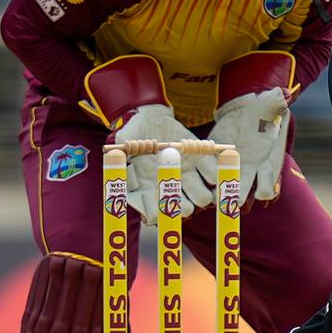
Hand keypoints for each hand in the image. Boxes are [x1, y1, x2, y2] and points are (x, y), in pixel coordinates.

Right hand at [114, 104, 218, 221]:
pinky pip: (213, 175)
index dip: (158, 214)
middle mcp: (171, 186)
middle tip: (182, 199)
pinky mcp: (201, 161)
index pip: (155, 213)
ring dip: (203, 195)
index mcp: (150, 188)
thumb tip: (117, 152)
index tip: (158, 207)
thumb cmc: (133, 133)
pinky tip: (205, 167)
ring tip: (199, 187)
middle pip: (184, 210)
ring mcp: (188, 176)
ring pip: (203, 198)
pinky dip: (214, 174)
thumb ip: (122, 149)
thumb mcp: (124, 140)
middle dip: (185, 207)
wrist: (152, 118)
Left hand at [209, 88, 290, 203]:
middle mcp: (250, 171)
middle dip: (236, 196)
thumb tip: (284, 93)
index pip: (269, 184)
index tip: (262, 191)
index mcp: (267, 162)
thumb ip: (278, 103)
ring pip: (224, 185)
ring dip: (216, 193)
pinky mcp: (214, 160)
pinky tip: (197, 178)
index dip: (266, 189)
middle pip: (243, 189)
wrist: (247, 112)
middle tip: (228, 203)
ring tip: (207, 198)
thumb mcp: (272, 105)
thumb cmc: (265, 110)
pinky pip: (208, 172)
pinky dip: (202, 176)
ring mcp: (232, 168)